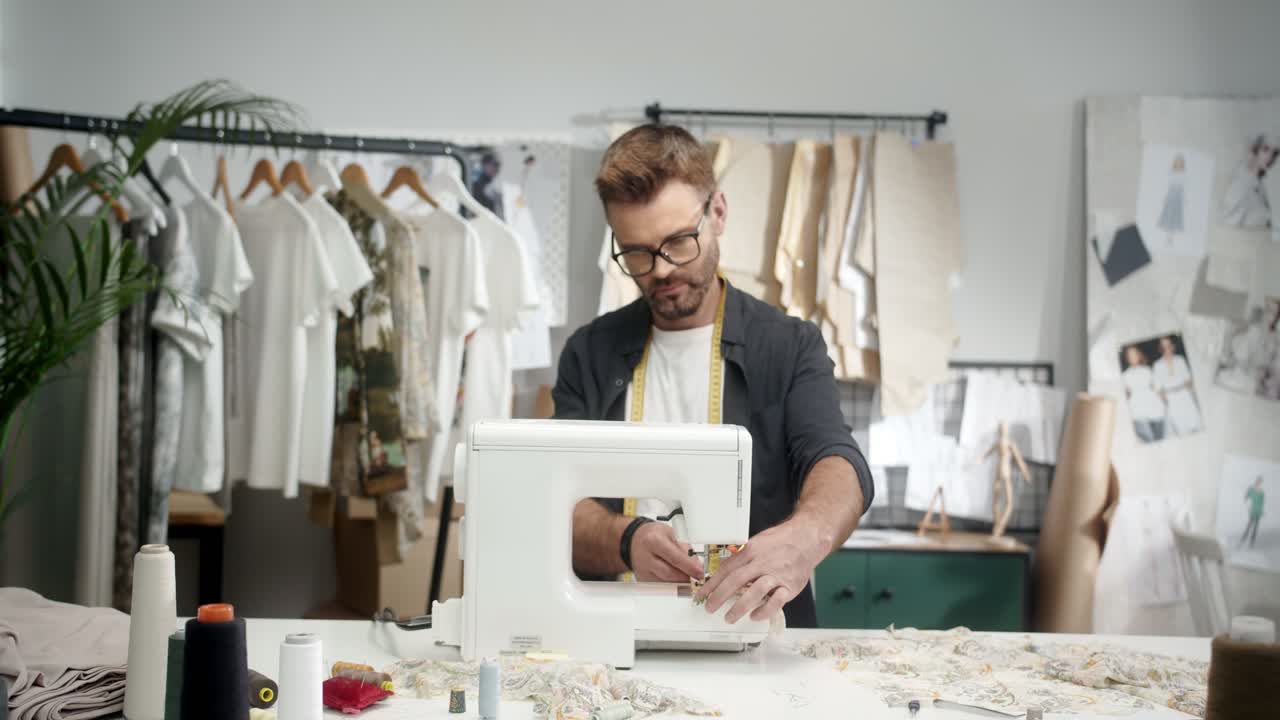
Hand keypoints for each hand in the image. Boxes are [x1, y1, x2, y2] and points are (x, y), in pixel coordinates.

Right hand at [630, 522, 703, 582]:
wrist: (633, 540)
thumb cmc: (654, 535)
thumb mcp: (671, 533)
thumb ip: (685, 548)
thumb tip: (696, 564)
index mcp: (654, 541)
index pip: (675, 558)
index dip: (690, 567)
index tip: (700, 572)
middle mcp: (646, 557)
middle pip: (670, 573)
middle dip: (687, 577)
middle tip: (698, 577)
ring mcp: (643, 571)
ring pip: (666, 583)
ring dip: (681, 582)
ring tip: (689, 577)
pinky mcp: (643, 580)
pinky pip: (661, 586)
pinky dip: (672, 585)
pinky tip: (677, 579)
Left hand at [695, 521, 823, 623]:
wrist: (806, 539)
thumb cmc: (778, 542)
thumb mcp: (755, 543)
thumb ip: (740, 558)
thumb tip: (721, 574)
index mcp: (750, 551)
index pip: (726, 569)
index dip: (711, 584)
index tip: (701, 595)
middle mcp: (762, 562)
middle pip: (736, 580)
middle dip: (720, 596)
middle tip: (709, 608)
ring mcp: (777, 575)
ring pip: (756, 591)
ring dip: (740, 606)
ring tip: (729, 617)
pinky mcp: (790, 586)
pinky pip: (776, 601)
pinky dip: (764, 611)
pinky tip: (755, 616)